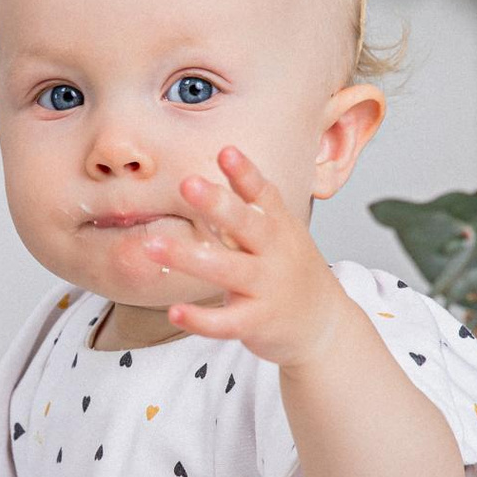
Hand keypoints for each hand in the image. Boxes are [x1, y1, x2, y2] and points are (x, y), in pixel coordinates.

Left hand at [138, 145, 352, 369]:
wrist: (324, 325)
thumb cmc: (290, 272)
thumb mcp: (281, 233)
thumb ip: (251, 205)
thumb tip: (218, 161)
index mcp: (280, 227)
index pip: (264, 194)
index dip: (245, 173)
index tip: (225, 151)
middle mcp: (275, 254)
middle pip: (246, 225)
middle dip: (217, 204)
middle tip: (186, 184)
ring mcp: (266, 289)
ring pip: (226, 270)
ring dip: (188, 257)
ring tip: (152, 245)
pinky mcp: (256, 323)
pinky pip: (225, 322)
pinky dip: (199, 319)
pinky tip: (174, 311)